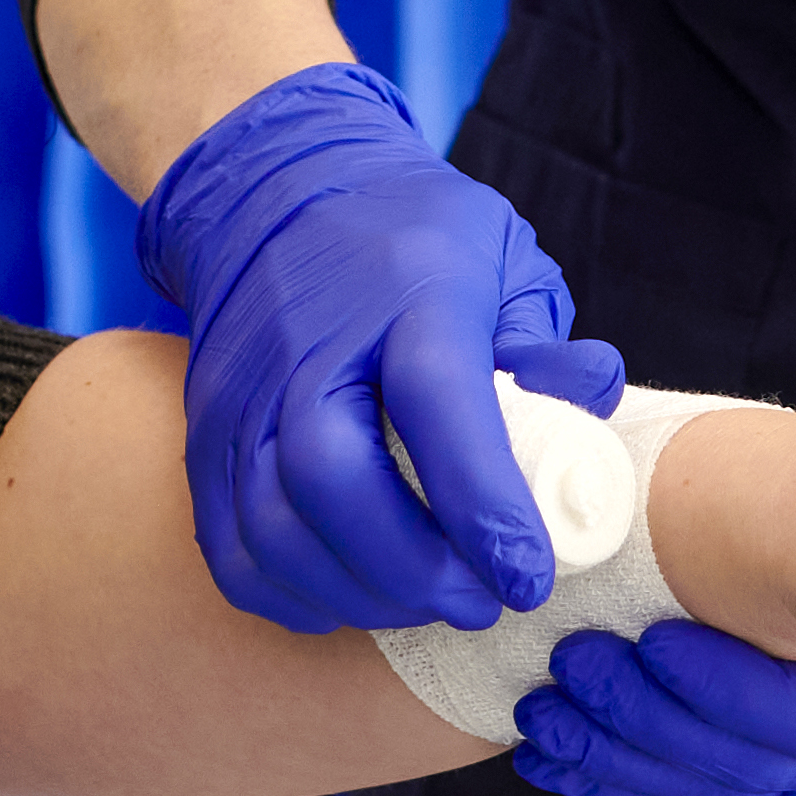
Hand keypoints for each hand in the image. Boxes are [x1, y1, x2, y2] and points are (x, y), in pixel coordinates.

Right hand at [140, 62, 628, 629]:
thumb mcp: (502, 255)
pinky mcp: (204, 432)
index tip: (528, 577)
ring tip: (422, 606)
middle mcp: (310, 343)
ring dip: (355, 594)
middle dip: (412, 567)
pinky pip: (229, 543)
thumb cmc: (407, 233)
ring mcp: (243, 391)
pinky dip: (288, 594)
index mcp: (408, 291)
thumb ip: (545, 343)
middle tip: (479, 603)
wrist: (272, 190)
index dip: (482, 503)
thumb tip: (591, 409)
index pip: (435, 401)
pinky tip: (348, 598)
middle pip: (331, 476)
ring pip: (271, 524)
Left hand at [515, 609, 795, 795]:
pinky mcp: (758, 772)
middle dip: (645, 717)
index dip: (724, 688)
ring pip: (705, 786)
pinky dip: (611, 775)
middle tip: (575, 662)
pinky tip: (551, 759)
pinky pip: (682, 792)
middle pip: (747, 765)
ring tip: (545, 711)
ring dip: (612, 750)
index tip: (652, 640)